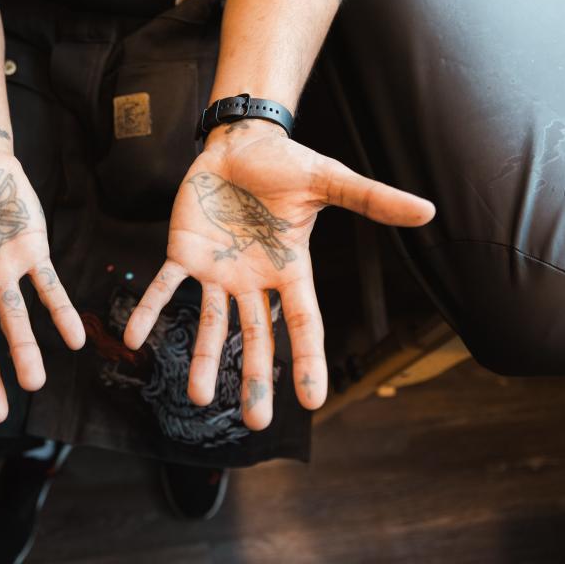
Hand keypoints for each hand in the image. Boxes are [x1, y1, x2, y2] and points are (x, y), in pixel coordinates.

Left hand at [124, 121, 434, 429]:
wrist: (241, 144)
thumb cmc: (286, 165)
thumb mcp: (330, 181)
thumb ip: (372, 200)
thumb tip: (429, 211)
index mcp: (289, 270)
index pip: (303, 322)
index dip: (307, 360)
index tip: (313, 401)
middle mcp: (252, 280)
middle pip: (255, 337)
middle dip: (254, 377)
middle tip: (253, 420)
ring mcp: (216, 271)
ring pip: (209, 323)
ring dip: (203, 359)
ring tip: (197, 398)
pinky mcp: (184, 253)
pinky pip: (164, 287)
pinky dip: (151, 310)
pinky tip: (135, 337)